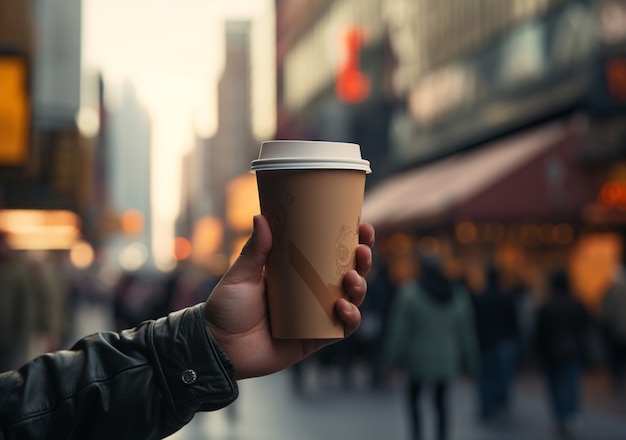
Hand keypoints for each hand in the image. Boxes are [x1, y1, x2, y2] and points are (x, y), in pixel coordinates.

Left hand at [203, 214, 373, 379]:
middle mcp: (311, 293)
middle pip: (348, 274)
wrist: (218, 348)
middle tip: (363, 249)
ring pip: (351, 300)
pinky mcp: (315, 339)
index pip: (330, 253)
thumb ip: (254, 249)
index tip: (361, 226)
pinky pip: (341, 329)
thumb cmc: (227, 309)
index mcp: (297, 273)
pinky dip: (349, 318)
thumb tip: (261, 216)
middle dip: (362, 261)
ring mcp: (315, 316)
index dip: (350, 241)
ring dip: (359, 288)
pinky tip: (342, 307)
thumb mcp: (241, 275)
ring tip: (352, 278)